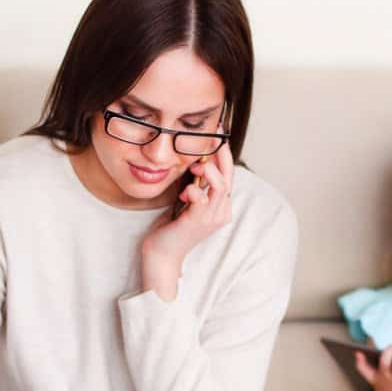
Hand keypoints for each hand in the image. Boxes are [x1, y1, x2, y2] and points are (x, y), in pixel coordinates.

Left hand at [141, 144, 233, 299]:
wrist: (162, 253)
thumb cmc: (172, 227)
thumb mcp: (187, 202)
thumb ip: (195, 186)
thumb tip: (196, 165)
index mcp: (220, 207)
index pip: (228, 176)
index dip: (224, 156)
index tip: (216, 136)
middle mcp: (221, 212)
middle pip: (228, 178)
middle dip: (222, 155)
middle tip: (214, 137)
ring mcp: (211, 219)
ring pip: (220, 187)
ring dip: (209, 171)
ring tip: (195, 166)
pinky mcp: (197, 222)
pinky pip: (202, 200)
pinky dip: (194, 190)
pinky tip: (185, 190)